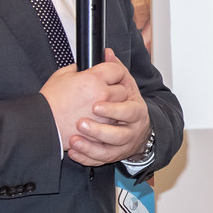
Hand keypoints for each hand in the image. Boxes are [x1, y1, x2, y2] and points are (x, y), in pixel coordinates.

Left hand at [66, 49, 151, 166]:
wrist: (138, 128)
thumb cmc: (127, 104)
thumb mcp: (125, 85)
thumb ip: (115, 70)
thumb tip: (107, 52)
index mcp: (135, 110)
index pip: (128, 110)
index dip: (113, 109)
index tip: (94, 105)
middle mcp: (132, 129)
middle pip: (119, 134)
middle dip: (100, 131)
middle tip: (81, 124)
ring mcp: (123, 145)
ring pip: (109, 151)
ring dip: (91, 146)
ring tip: (74, 139)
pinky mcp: (114, 156)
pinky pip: (100, 161)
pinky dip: (87, 157)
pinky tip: (74, 151)